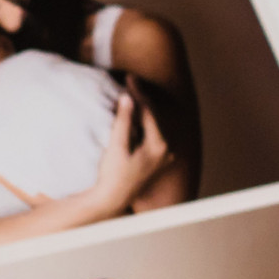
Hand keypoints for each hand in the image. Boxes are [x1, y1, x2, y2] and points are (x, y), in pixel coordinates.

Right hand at [83, 86, 170, 216]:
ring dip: (142, 111)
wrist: (112, 200)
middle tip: (130, 82)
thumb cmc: (112, 176)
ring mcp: (164, 156)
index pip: (149, 111)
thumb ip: (124, 121)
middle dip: (142, 99)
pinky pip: (152, 134)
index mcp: (159, 145)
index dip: (138, 93)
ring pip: (154, 125)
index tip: (128, 78)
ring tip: (131, 95)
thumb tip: (127, 97)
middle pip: (154, 117)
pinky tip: (134, 115)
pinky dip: (143, 123)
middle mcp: (167, 150)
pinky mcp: (158, 160)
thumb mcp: (117, 146)